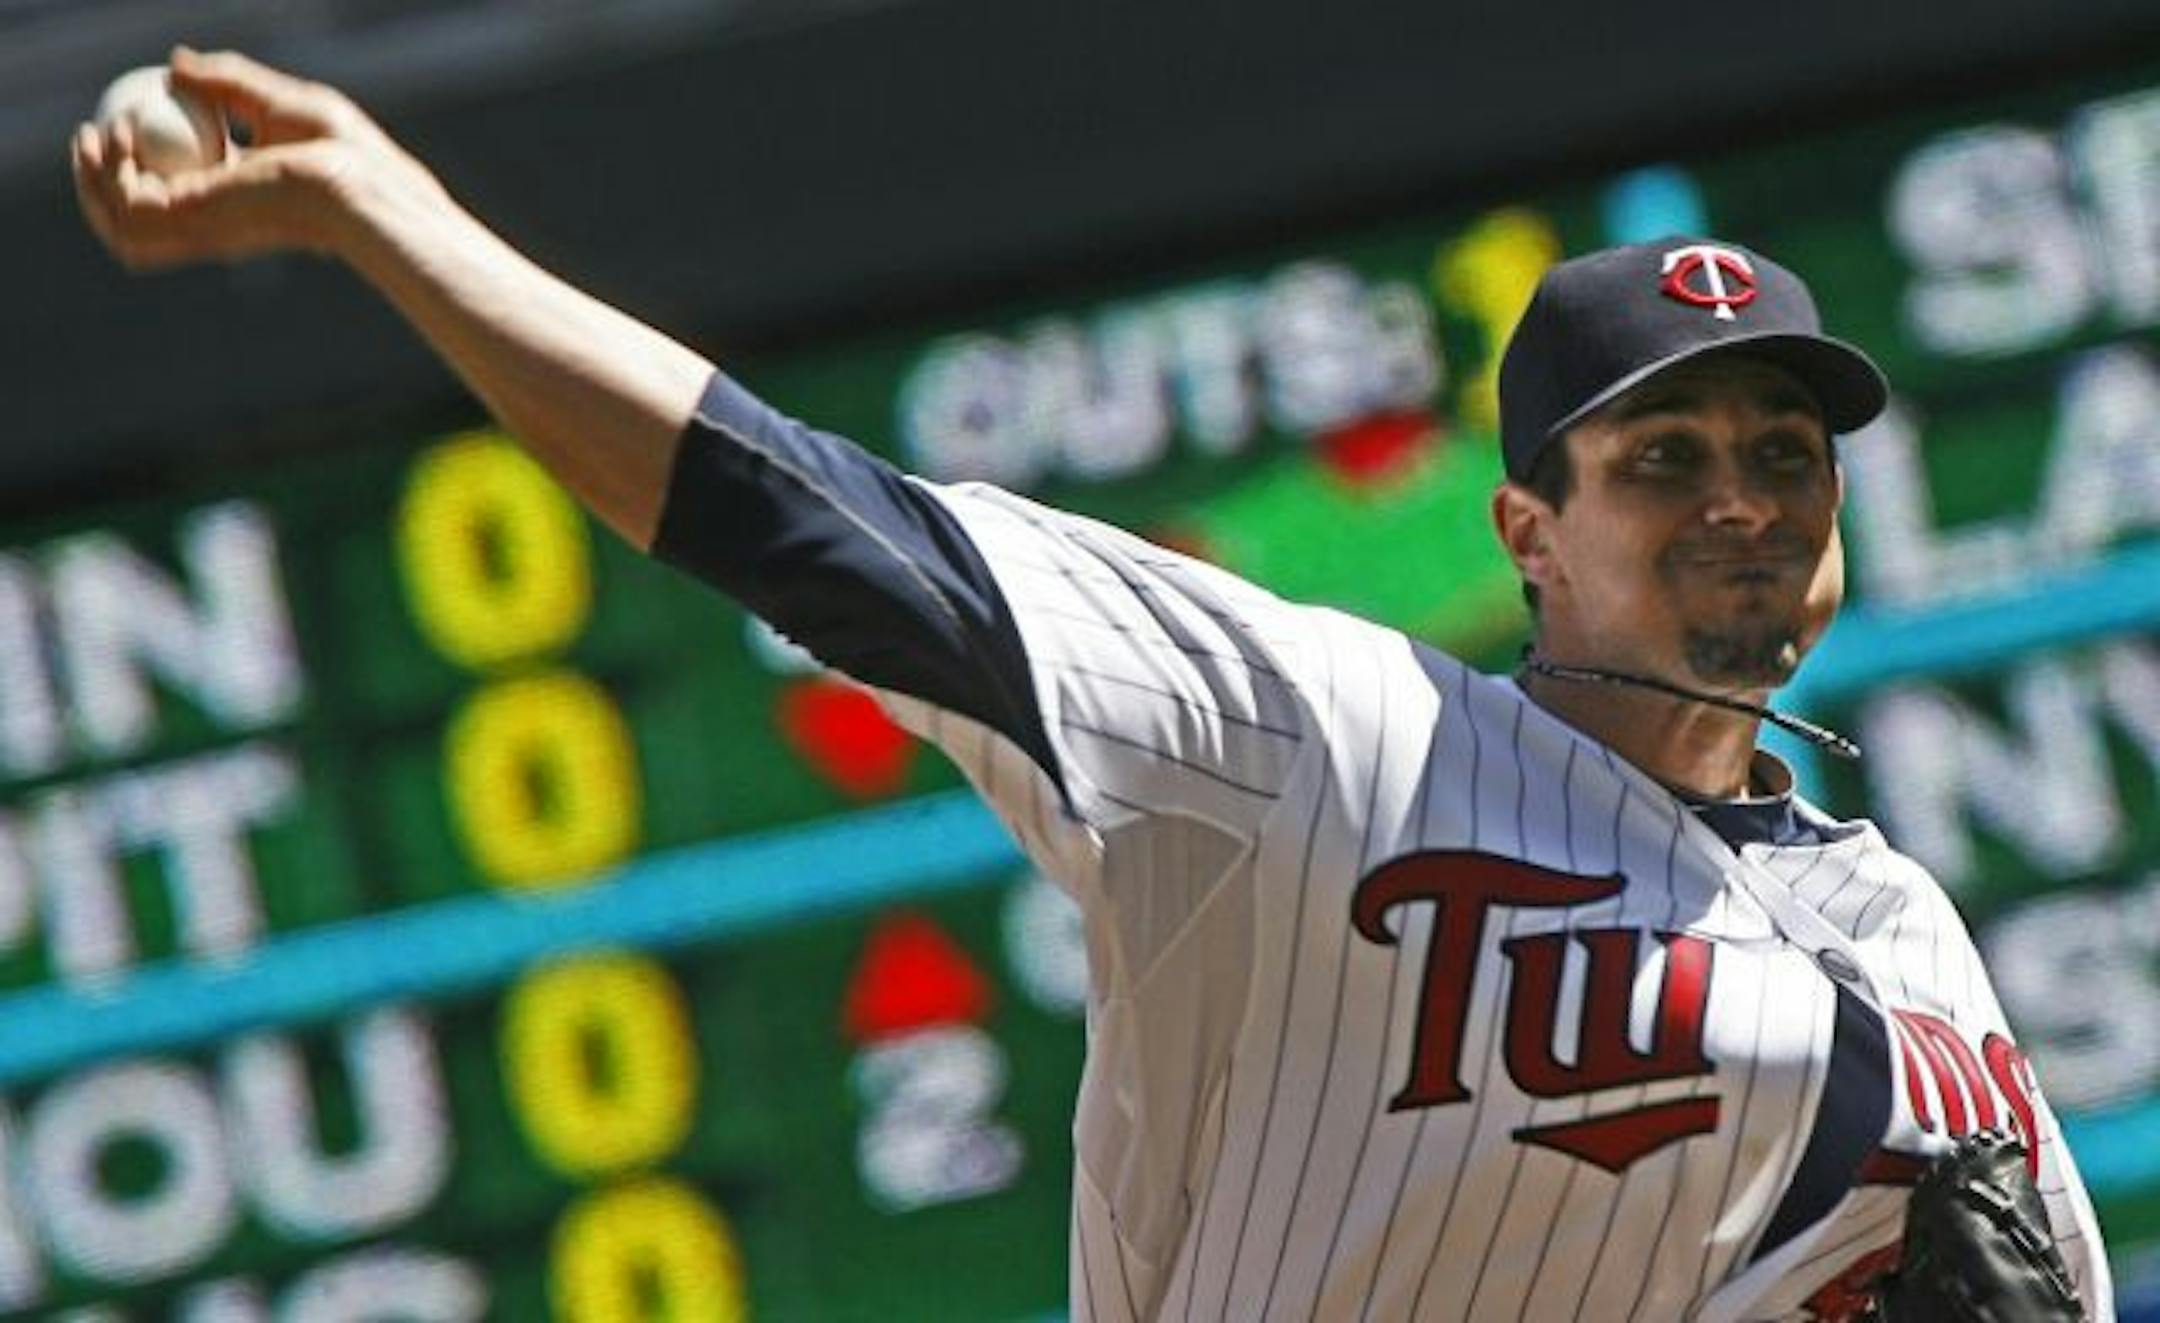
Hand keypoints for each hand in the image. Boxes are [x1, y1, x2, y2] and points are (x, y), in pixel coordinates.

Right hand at [72, 47, 447, 269]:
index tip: (115, 124)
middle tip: (86, 136)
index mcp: (233, 200)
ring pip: (122, 224)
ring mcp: (201, 229)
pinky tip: (116, 137)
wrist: (358, 179)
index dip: (132, 166)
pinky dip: (111, 175)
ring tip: (97, 134)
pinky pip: (130, 207)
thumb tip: (175, 64)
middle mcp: (212, 222)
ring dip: (95, 181)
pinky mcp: (194, 225)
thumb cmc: (340, 147)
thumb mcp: (277, 101)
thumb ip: (227, 83)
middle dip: (97, 184)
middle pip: (134, 220)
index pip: (170, 194)